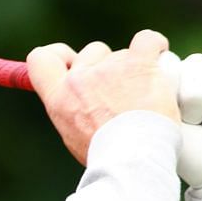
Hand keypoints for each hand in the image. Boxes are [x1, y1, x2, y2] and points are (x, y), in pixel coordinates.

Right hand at [27, 29, 178, 164]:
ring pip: (121, 54)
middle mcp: (80, 78)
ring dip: (133, 68)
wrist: (134, 160)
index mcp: (59, 98)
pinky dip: (155, 46)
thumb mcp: (74, 137)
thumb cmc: (108, 156)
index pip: (41, 59)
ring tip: (145, 96)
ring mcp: (109, 68)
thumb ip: (72, 111)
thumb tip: (73, 103)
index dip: (59, 56)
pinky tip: (159, 57)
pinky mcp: (138, 63)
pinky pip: (146, 40)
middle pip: (91, 53)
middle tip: (121, 91)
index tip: (72, 62)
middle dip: (106, 66)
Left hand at [160, 51, 201, 198]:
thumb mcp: (166, 127)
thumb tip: (149, 60)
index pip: (171, 61)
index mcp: (177, 84)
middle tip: (196, 125)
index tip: (175, 114)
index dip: (173, 86)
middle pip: (197, 64)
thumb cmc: (194, 158)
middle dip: (195, 98)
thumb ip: (153, 95)